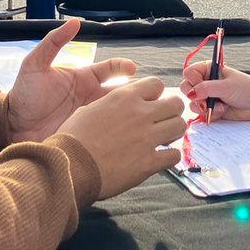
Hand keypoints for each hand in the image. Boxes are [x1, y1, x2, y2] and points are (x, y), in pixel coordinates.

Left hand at [4, 18, 137, 142]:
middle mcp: (91, 98)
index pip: (112, 69)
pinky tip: (127, 132)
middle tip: (149, 92)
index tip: (132, 68)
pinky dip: (118, 132)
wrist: (12, 125)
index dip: (124, 67)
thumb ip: (53, 42)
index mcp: (84, 79)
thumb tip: (74, 22)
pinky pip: (106, 134)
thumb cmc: (24, 93)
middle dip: (137, 90)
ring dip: (131, 112)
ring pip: (119, 113)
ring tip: (144, 113)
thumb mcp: (35, 64)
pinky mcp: (87, 135)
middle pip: (122, 92)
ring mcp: (91, 117)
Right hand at [58, 76, 186, 198]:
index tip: (150, 104)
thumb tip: (117, 106)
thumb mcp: (89, 110)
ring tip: (164, 139)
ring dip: (173, 133)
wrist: (69, 166)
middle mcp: (140, 113)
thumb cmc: (73, 138)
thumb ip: (110, 105)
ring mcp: (147, 137)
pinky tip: (160, 159)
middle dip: (172, 111)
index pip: (156, 84)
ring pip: (180, 126)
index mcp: (125, 97)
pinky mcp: (148, 162)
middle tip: (163, 121)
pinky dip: (170, 157)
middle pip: (176, 103)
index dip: (156, 94)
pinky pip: (174, 155)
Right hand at [180, 61, 249, 121]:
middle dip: (196, 97)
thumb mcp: (225, 86)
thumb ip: (206, 88)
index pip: (189, 72)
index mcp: (209, 69)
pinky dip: (210, 114)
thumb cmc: (247, 89)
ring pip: (193, 103)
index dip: (192, 80)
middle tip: (206, 101)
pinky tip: (222, 111)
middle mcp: (207, 81)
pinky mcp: (212, 108)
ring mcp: (209, 96)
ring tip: (220, 107)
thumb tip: (191, 94)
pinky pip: (202, 113)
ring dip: (204, 107)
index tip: (201, 85)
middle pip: (187, 88)